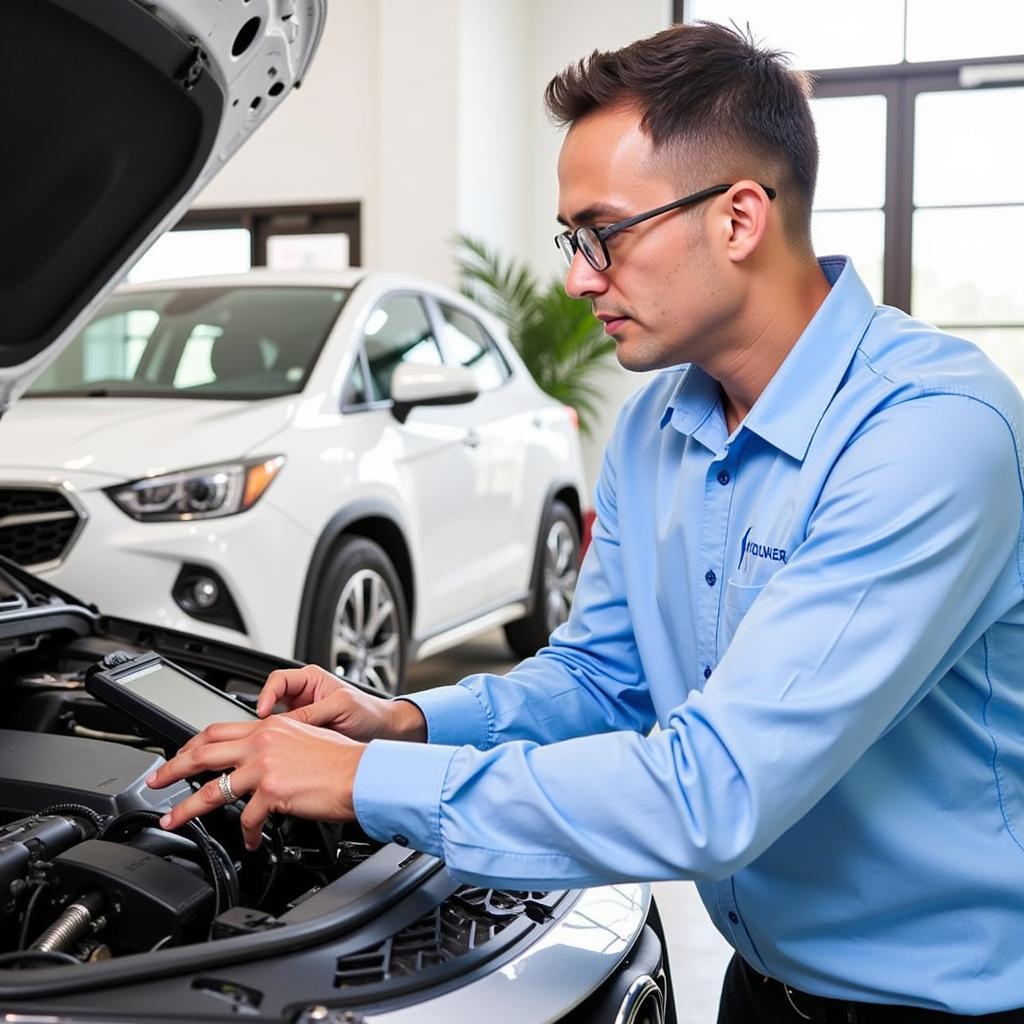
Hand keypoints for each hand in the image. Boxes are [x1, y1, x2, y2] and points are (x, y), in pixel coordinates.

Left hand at [146, 716, 365, 848]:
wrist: (362, 774)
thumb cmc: (342, 761)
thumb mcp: (303, 738)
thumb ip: (275, 744)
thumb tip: (255, 760)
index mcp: (269, 727)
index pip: (218, 730)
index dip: (191, 744)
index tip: (177, 756)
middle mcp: (263, 741)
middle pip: (203, 753)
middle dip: (172, 769)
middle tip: (155, 781)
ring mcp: (265, 766)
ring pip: (212, 789)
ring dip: (187, 808)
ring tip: (173, 819)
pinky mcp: (271, 791)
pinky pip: (247, 819)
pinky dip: (247, 834)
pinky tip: (250, 841)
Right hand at [258, 664, 425, 741]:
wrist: (384, 732)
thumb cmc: (369, 711)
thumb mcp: (341, 706)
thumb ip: (313, 712)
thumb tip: (285, 723)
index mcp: (310, 679)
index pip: (278, 680)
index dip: (267, 695)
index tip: (263, 712)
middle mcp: (303, 694)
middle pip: (271, 701)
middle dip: (264, 716)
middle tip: (262, 732)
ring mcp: (302, 715)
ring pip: (275, 721)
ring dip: (272, 732)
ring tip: (272, 743)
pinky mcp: (304, 734)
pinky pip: (285, 737)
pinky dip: (281, 744)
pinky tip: (283, 752)